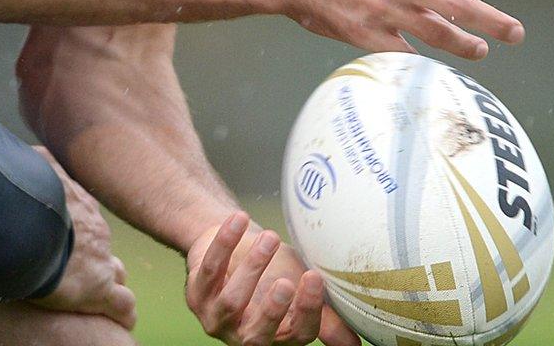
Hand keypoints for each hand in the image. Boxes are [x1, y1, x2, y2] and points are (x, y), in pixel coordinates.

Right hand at [30, 148, 135, 328]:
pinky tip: (124, 322)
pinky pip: (122, 305)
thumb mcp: (30, 168)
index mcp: (75, 204)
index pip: (85, 218)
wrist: (25, 222)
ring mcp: (100, 259)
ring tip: (101, 297)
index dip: (79, 232)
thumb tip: (27, 153)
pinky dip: (123, 314)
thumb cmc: (20, 194)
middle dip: (98, 255)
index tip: (70, 240)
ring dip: (109, 281)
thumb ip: (34, 165)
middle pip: (103, 245)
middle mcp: (93, 228)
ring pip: (116, 272)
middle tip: (84, 268)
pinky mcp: (99, 290)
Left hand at [186, 213, 357, 345]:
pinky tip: (239, 220)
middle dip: (272, 309)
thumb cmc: (273, 274)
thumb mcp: (300, 293)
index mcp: (277, 338)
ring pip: (231, 300)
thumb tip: (357, 344)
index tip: (314, 279)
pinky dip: (224, 243)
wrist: (233, 248)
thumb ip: (325, 317)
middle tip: (285, 281)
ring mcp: (216, 317)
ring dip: (252, 267)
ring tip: (271, 238)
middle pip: (259, 333)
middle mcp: (245, 335)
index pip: (297, 334)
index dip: (307, 311)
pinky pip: (210, 269)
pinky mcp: (195, 293)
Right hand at [284, 0, 530, 58]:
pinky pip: (405, 54)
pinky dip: (421, 61)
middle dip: (495, 22)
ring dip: (466, 46)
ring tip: (479, 50)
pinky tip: (433, 66)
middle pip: (464, 5)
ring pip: (441, 35)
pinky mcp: (371, 37)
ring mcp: (390, 12)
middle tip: (515, 33)